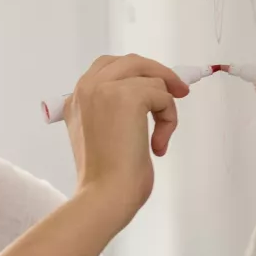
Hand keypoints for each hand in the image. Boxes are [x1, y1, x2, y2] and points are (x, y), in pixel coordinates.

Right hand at [64, 54, 190, 216]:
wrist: (104, 194)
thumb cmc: (105, 177)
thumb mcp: (98, 135)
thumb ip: (108, 111)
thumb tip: (147, 96)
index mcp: (75, 99)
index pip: (109, 68)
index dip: (137, 74)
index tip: (159, 89)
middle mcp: (86, 88)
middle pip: (131, 61)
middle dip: (158, 74)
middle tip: (180, 91)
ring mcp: (104, 89)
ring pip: (152, 79)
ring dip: (165, 109)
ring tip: (158, 138)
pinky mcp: (128, 96)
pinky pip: (164, 96)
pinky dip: (168, 121)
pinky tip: (157, 145)